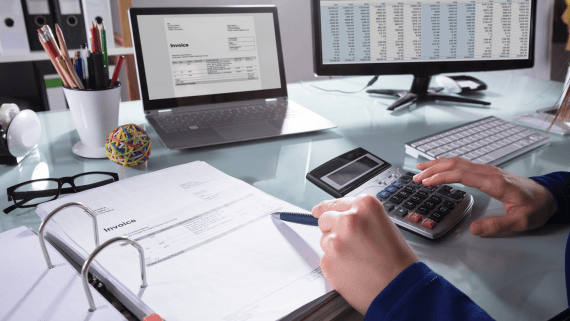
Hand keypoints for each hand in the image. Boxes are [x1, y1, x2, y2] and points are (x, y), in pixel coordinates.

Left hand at [312, 195, 418, 314]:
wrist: (401, 290)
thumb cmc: (398, 261)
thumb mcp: (384, 226)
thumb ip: (361, 218)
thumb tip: (340, 217)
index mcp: (365, 207)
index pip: (336, 202)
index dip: (327, 208)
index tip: (318, 210)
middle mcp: (348, 220)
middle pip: (325, 219)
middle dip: (333, 229)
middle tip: (349, 244)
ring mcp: (335, 241)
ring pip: (324, 240)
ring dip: (335, 248)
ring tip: (358, 260)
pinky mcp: (328, 262)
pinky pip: (325, 259)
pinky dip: (335, 265)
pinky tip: (353, 270)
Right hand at [414, 157, 556, 235]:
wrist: (548, 196)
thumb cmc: (535, 207)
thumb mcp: (519, 221)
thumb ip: (496, 226)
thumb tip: (474, 230)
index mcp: (494, 182)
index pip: (461, 175)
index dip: (441, 177)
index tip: (426, 181)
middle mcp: (489, 172)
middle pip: (456, 165)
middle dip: (433, 170)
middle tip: (416, 177)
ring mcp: (488, 170)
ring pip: (458, 162)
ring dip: (438, 164)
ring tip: (421, 168)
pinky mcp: (487, 172)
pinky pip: (464, 164)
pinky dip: (448, 164)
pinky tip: (440, 166)